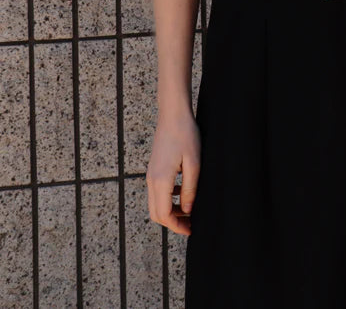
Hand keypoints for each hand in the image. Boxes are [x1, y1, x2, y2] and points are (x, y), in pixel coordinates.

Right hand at [146, 111, 201, 235]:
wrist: (173, 114)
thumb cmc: (185, 135)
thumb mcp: (194, 163)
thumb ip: (190, 189)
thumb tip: (189, 210)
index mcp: (160, 180)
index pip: (164, 214)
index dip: (177, 226)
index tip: (191, 230)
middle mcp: (152, 179)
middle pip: (157, 213)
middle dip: (173, 222)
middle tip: (190, 224)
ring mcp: (151, 174)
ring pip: (156, 203)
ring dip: (171, 211)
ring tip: (190, 210)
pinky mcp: (154, 169)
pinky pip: (157, 191)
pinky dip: (168, 199)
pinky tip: (183, 192)